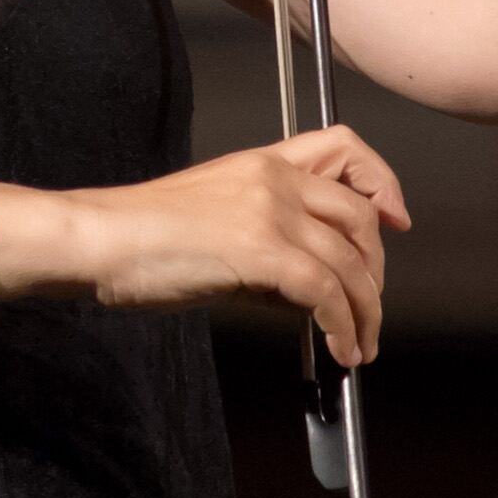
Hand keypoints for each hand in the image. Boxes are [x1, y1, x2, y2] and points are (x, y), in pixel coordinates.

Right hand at [43, 127, 409, 367]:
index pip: (344, 148)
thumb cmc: (142, 236)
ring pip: (350, 261)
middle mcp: (274, 178)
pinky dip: (342, 326)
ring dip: (366, 311)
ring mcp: (270, 212)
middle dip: (376, 270)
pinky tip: (338, 349)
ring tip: (359, 345)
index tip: (396, 219)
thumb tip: (308, 289)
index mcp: (262, 161)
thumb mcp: (215, 217)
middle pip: (361, 216)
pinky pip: (326, 293)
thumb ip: (267, 238)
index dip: (382, 182)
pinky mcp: (261, 251)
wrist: (101, 239)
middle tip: (369, 307)